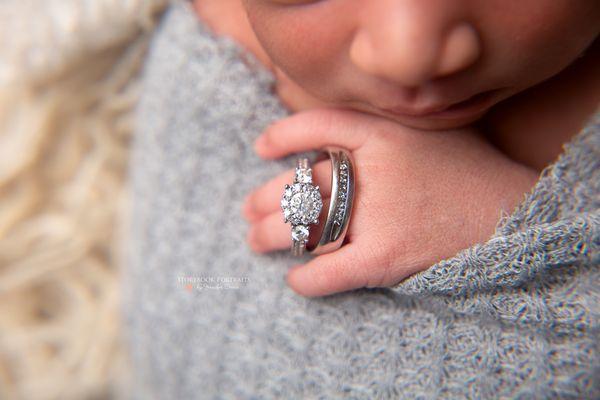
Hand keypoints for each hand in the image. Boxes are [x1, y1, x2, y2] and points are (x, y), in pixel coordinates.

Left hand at [243, 108, 539, 296]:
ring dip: (269, 236)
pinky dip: (303, 280)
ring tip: (256, 240)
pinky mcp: (384, 259)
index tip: (262, 148)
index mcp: (384, 134)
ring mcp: (378, 217)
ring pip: (302, 227)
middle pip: (299, 183)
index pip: (317, 125)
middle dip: (264, 199)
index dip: (282, 136)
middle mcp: (375, 172)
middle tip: (249, 210)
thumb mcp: (425, 130)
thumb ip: (376, 129)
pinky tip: (295, 279)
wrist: (510, 216)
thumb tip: (321, 144)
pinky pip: (326, 274)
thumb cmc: (465, 171)